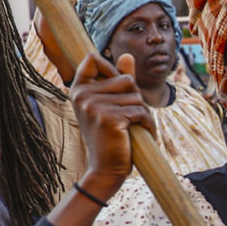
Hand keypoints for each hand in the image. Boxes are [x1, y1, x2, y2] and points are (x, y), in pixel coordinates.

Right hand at [70, 52, 149, 196]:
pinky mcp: (109, 117)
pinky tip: (139, 134)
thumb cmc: (110, 137)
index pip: (92, 59)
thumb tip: (127, 55)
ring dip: (143, 113)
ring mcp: (94, 105)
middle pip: (126, 79)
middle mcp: (83, 94)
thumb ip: (119, 80)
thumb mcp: (111, 105)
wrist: (105, 169)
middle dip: (135, 99)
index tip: (116, 90)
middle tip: (128, 118)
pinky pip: (140, 111)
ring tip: (133, 128)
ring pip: (136, 96)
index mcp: (79, 89)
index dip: (111, 68)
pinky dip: (147, 123)